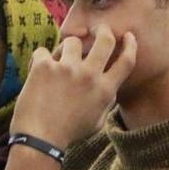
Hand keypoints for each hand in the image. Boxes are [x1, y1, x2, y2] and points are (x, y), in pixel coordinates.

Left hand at [9, 24, 136, 148]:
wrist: (40, 140)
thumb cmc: (69, 135)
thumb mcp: (97, 123)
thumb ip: (106, 103)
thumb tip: (109, 89)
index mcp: (105, 90)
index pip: (127, 60)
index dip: (130, 45)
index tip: (128, 36)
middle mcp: (90, 76)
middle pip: (105, 40)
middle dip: (103, 30)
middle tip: (97, 29)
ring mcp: (67, 69)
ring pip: (72, 41)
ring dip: (66, 49)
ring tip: (59, 62)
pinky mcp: (44, 66)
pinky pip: (44, 51)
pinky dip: (40, 61)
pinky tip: (38, 74)